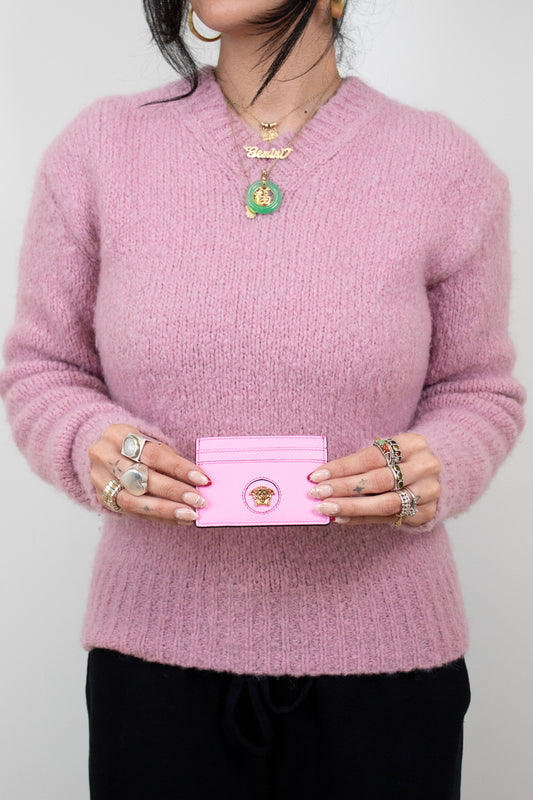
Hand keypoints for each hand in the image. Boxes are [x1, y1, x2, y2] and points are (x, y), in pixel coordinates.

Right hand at [88, 424, 210, 524]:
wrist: (107, 452)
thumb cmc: (137, 446)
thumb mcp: (151, 442)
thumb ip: (170, 458)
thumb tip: (200, 479)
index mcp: (117, 434)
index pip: (152, 453)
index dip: (178, 467)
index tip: (202, 478)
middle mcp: (103, 455)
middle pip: (141, 478)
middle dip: (173, 490)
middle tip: (198, 500)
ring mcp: (99, 479)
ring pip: (133, 500)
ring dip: (165, 509)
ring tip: (189, 514)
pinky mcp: (102, 498)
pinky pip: (133, 512)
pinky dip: (159, 516)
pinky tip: (179, 518)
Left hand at [307, 433, 440, 526]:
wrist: (434, 474)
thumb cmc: (399, 461)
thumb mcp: (387, 452)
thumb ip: (360, 464)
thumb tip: (322, 477)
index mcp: (413, 444)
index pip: (371, 456)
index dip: (342, 467)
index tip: (316, 476)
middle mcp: (425, 466)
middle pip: (378, 480)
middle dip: (344, 487)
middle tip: (317, 493)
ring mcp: (429, 491)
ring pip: (385, 503)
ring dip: (351, 506)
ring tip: (326, 508)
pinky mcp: (427, 512)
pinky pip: (388, 518)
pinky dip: (362, 518)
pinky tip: (341, 518)